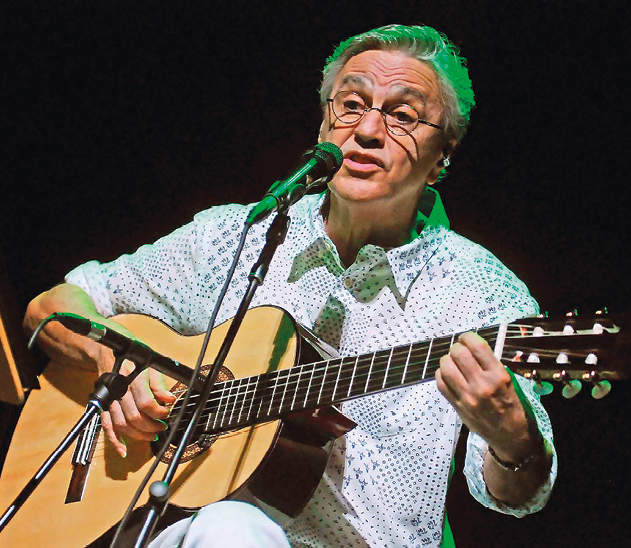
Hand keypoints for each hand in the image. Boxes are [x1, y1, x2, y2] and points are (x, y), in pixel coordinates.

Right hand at [95, 344, 175, 457]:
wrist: (106, 352)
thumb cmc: (131, 357)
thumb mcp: (150, 364)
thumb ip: (159, 384)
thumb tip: (170, 399)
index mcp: (133, 378)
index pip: (146, 403)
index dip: (159, 412)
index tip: (167, 413)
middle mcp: (119, 390)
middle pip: (134, 417)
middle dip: (151, 426)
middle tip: (162, 426)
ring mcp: (108, 399)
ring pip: (122, 425)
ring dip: (138, 434)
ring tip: (151, 435)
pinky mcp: (102, 406)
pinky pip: (106, 426)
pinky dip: (114, 440)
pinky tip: (123, 449)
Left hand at [435, 332, 532, 460]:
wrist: (512, 436)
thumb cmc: (514, 406)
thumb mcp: (510, 381)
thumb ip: (490, 365)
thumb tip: (471, 348)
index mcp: (498, 375)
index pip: (477, 346)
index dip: (468, 337)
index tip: (467, 339)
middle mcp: (482, 384)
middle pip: (457, 353)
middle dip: (457, 348)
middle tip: (460, 351)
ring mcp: (467, 396)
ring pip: (445, 366)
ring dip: (447, 360)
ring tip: (453, 363)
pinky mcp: (457, 406)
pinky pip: (440, 383)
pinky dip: (441, 375)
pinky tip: (449, 375)